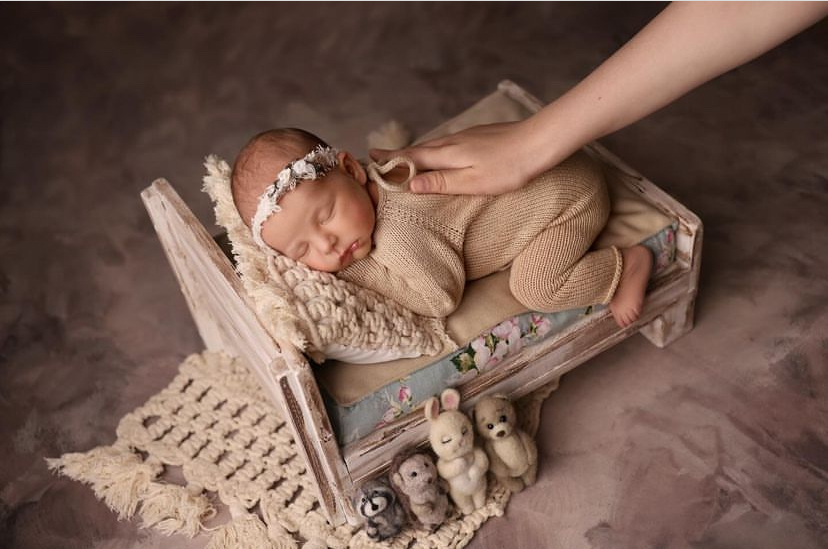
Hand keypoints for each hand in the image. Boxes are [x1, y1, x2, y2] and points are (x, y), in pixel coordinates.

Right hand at [371, 121, 543, 195]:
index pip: (411, 158)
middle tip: (379, 158)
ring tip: (405, 159)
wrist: (540, 141)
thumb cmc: (509, 167)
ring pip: (434, 145)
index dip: (391, 160)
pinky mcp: (479, 136)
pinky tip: (440, 155)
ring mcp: (467, 136)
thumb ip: (441, 183)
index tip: (370, 158)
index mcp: (447, 154)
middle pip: (419, 149)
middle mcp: (453, 141)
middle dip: (398, 155)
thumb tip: (410, 184)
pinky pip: (448, 144)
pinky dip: (435, 151)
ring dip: (417, 152)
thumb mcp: (472, 182)